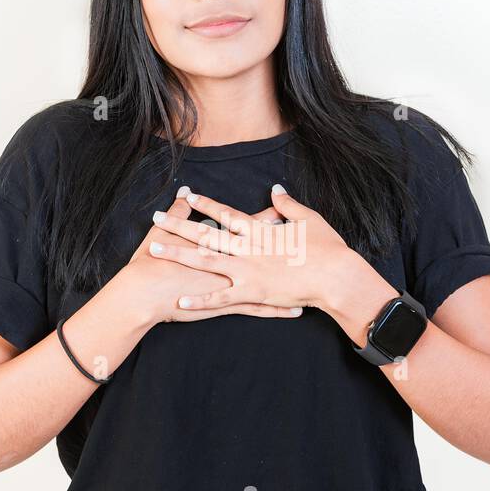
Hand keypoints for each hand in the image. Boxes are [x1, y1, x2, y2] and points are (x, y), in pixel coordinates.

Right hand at [122, 186, 303, 326]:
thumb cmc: (152, 262)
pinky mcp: (228, 303)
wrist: (145, 292)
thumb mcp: (164, 231)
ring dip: (292, 280)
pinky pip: (259, 309)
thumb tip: (184, 193)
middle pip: (265, 249)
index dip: (264, 219)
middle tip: (308, 240)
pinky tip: (296, 310)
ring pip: (270, 280)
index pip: (245, 225)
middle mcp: (231, 260)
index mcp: (217, 241)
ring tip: (314, 277)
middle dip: (287, 246)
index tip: (280, 213)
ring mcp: (233, 282)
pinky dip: (278, 310)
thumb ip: (178, 211)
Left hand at [146, 184, 356, 312]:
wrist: (336, 277)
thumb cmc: (327, 248)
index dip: (204, 204)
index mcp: (260, 230)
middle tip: (155, 218)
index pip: (225, 213)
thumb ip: (288, 205)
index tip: (186, 196)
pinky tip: (181, 300)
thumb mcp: (309, 220)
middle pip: (205, 233)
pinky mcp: (252, 293)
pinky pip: (221, 298)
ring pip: (205, 261)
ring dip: (178, 255)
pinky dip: (201, 299)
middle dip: (178, 225)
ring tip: (154, 249)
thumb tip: (275, 190)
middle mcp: (248, 247)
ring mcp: (247, 271)